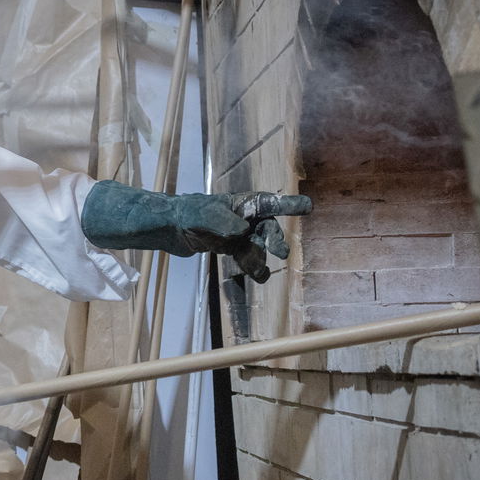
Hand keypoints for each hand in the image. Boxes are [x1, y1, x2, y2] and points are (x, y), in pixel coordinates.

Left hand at [175, 192, 312, 282]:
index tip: (309, 207)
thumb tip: (243, 230)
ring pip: (257, 248)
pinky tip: (259, 276)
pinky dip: (253, 267)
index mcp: (243, 203)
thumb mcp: (204, 216)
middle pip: (267, 230)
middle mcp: (245, 217)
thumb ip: (223, 221)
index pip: (270, 203)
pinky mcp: (232, 247)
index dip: (289, 205)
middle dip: (274, 241)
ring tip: (260, 273)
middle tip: (281, 252)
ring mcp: (239, 233)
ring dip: (260, 260)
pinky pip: (247, 258)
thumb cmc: (188, 214)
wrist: (170, 228)